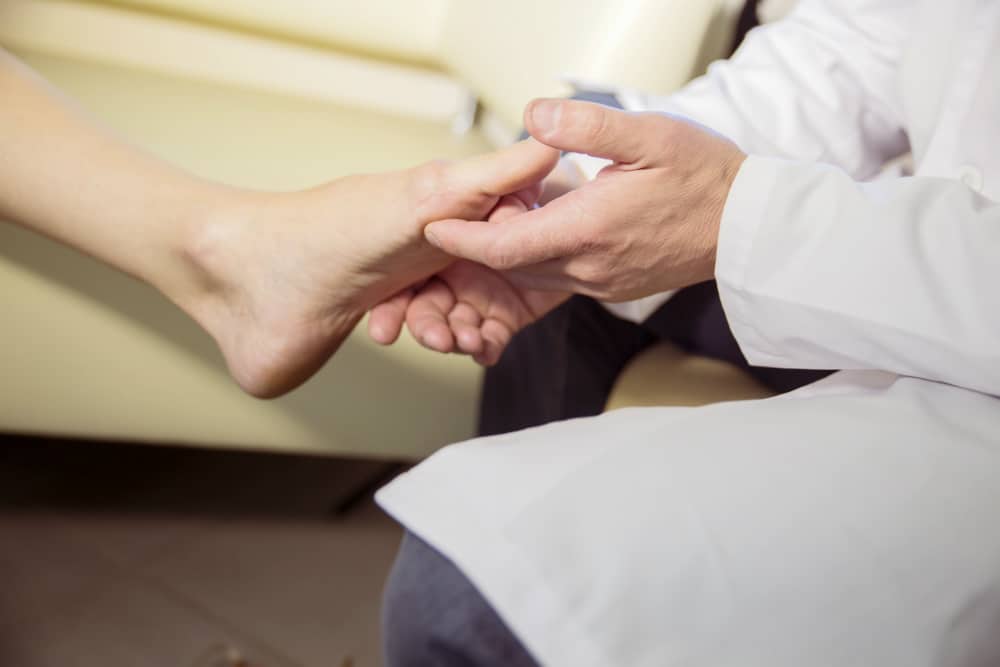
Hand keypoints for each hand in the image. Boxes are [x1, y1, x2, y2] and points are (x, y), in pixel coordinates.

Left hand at [182, 139, 558, 395]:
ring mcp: (406, 278)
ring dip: (453, 328)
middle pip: (488, 283)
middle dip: (485, 312)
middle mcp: (431, 240)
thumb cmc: (325, 232)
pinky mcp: (380, 315)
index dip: (521, 268)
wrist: (242, 286)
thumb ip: (490, 178)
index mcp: (447, 207)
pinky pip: (426, 332)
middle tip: (467, 331)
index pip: (510, 236)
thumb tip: (553, 142)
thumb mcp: (422, 199)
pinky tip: (392, 334)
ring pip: (460, 311)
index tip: (522, 296)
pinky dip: (425, 339)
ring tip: (431, 336)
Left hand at [421, 99, 746, 300]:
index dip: (463, 239)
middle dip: (479, 245)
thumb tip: (534, 116)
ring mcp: (603, 284)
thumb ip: (587, 127)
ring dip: (508, 254)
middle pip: (513, 265)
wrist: (747, 227)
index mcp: (590, 231)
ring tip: (495, 220)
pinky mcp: (614, 288)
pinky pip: (560, 279)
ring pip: (534, 275)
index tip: (432, 226)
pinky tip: (540, 232)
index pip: (507, 247)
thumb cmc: (704, 178)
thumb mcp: (649, 136)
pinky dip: (537, 260)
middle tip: (459, 216)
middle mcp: (591, 268)